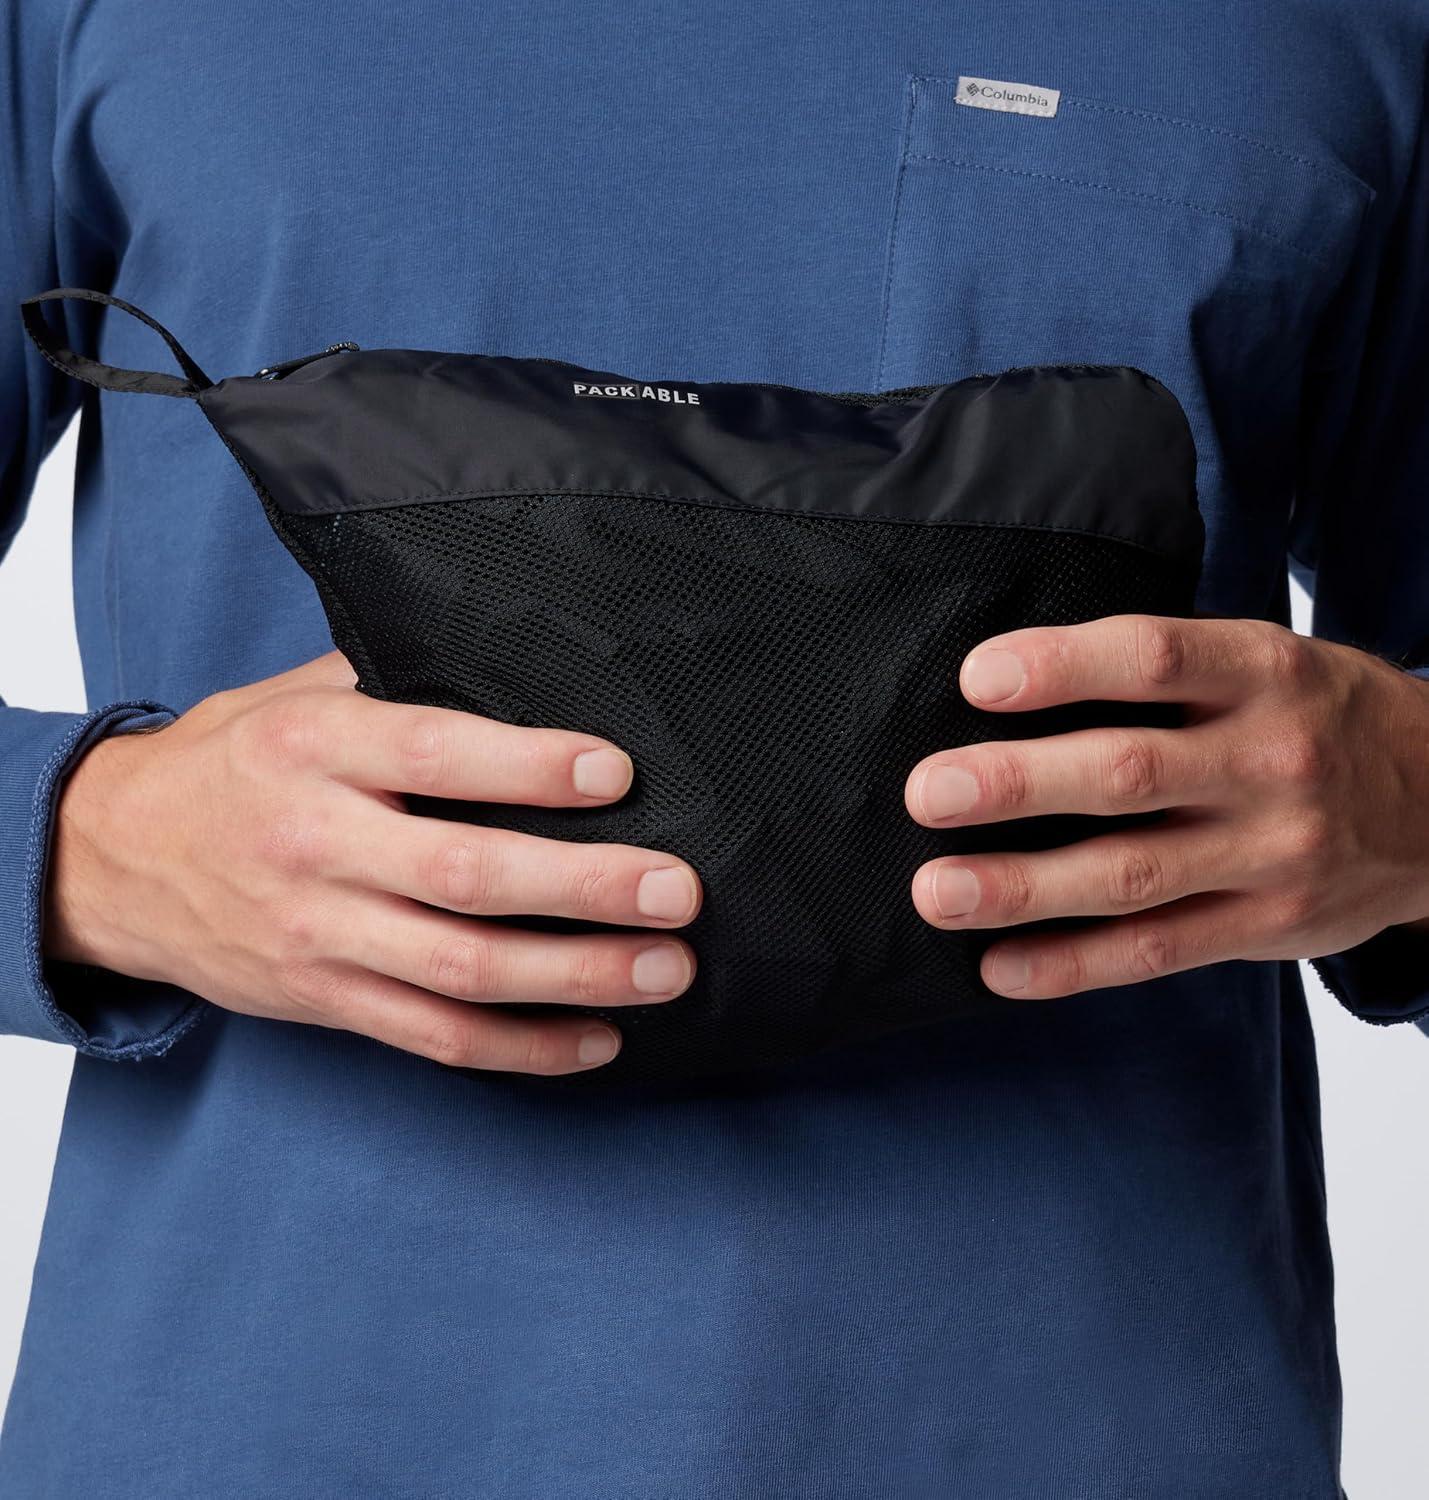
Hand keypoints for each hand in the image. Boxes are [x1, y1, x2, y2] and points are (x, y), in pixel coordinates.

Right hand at [46, 653, 700, 1072]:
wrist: (112, 858)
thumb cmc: (234, 762)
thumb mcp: (296, 695)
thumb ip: (400, 684)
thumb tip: (527, 671)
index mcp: (314, 749)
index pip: (439, 756)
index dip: (532, 767)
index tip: (619, 773)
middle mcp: (317, 844)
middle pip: (467, 877)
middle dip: (585, 888)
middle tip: (677, 890)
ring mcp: (319, 934)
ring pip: (461, 972)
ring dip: (575, 978)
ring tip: (666, 970)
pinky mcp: (325, 1001)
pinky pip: (434, 1038)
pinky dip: (521, 1049)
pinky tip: (597, 1040)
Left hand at [905, 616, 1428, 997]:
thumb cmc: (1313, 715)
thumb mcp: (1264, 659)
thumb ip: (1163, 671)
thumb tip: (1004, 681)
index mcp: (1263, 671)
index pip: (1154, 658)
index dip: (1063, 667)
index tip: (977, 679)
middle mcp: (1271, 758)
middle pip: (1129, 772)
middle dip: (1020, 784)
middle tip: (930, 793)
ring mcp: (1273, 851)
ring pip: (1133, 875)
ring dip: (1024, 888)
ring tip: (938, 892)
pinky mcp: (1268, 926)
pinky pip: (1158, 951)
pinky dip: (1074, 965)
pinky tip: (1002, 967)